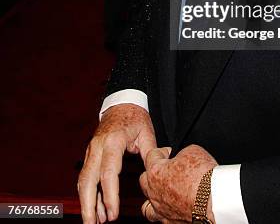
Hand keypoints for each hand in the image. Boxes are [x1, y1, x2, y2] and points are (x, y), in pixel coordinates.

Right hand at [78, 104, 155, 223]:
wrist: (121, 103)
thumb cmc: (135, 117)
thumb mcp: (146, 131)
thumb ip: (151, 152)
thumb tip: (160, 170)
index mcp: (113, 141)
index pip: (109, 172)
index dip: (110, 195)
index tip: (113, 213)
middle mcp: (98, 146)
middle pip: (88, 180)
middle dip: (88, 205)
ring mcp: (91, 151)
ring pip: (83, 181)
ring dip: (87, 203)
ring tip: (94, 222)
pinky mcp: (90, 155)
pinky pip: (86, 177)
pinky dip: (89, 195)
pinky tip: (96, 210)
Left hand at [140, 144, 216, 221]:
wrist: (216, 199)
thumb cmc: (204, 176)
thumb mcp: (193, 150)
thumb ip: (181, 152)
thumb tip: (182, 156)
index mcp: (155, 172)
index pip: (151, 155)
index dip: (163, 151)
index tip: (170, 152)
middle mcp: (154, 193)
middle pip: (144, 179)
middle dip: (155, 172)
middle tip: (168, 170)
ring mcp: (161, 210)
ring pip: (147, 204)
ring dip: (154, 197)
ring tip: (164, 192)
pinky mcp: (171, 222)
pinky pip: (161, 218)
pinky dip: (165, 212)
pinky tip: (173, 207)